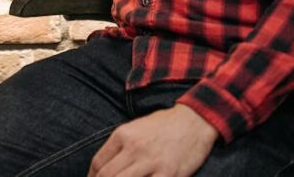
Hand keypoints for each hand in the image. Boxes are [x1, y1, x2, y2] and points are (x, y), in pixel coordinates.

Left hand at [88, 104, 217, 176]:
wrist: (194, 121)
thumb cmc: (163, 125)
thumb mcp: (135, 128)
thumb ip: (119, 146)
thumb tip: (102, 168)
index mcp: (123, 135)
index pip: (98, 163)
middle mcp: (135, 148)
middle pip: (107, 176)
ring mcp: (152, 162)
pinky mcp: (169, 174)